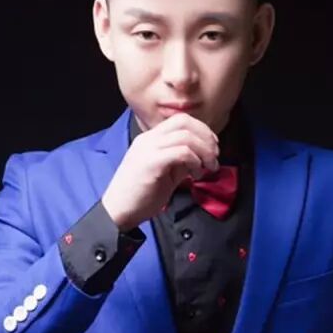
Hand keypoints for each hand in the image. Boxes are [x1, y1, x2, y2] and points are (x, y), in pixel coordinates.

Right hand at [101, 112, 219, 231]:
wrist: (118, 212)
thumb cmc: (141, 196)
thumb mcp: (166, 173)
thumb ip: (181, 161)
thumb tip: (201, 156)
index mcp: (150, 139)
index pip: (180, 120)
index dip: (202, 130)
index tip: (212, 147)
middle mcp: (148, 139)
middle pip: (185, 122)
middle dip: (206, 137)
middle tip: (214, 156)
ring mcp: (148, 149)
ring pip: (186, 136)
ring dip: (204, 152)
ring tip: (208, 168)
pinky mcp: (151, 163)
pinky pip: (181, 152)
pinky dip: (195, 161)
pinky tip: (195, 175)